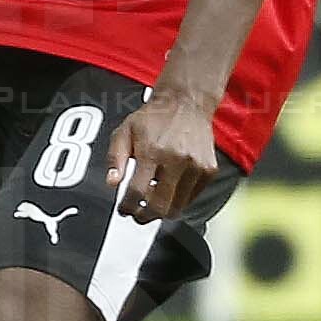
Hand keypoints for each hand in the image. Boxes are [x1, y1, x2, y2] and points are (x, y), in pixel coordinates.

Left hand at [105, 84, 226, 221]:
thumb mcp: (124, 132)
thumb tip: (111, 183)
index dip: (127, 207)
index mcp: (152, 151)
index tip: (123, 209)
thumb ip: (115, 159)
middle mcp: (176, 160)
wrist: (186, 103)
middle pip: (160, 206)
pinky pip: (191, 198)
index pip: (137, 192)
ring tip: (151, 201)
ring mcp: (195, 167)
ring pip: (177, 206)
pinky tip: (168, 189)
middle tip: (137, 214)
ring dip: (161, 210)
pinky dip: (178, 200)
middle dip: (144, 216)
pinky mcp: (208, 170)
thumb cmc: (154, 118)